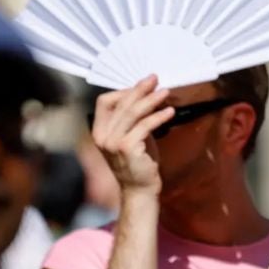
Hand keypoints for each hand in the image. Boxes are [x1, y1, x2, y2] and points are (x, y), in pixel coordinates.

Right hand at [91, 75, 174, 196]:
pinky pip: (145, 125)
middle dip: (140, 89)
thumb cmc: (138, 162)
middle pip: (121, 103)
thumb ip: (132, 119)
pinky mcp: (127, 147)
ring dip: (151, 99)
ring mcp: (113, 142)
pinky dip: (159, 116)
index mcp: (99, 131)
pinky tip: (170, 111)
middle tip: (155, 78)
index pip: (104, 101)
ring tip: (165, 92)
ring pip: (133, 112)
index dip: (123, 91)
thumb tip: (145, 95)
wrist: (140, 190)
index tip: (141, 86)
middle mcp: (102, 136)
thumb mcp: (131, 136)